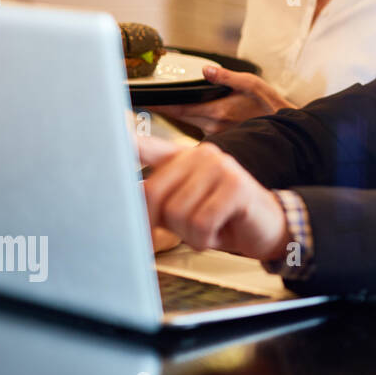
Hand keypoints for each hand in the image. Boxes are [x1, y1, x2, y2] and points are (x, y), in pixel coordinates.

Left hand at [136, 133, 292, 262]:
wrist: (267, 228)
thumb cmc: (223, 219)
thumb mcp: (186, 208)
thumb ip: (158, 201)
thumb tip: (124, 205)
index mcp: (184, 157)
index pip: (146, 145)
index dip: (123, 142)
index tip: (107, 136)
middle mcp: (201, 154)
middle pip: (154, 193)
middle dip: (160, 223)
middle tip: (179, 232)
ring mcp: (221, 167)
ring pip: (178, 212)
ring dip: (190, 234)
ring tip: (207, 229)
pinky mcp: (236, 186)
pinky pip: (201, 223)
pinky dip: (206, 239)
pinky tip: (218, 232)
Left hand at [157, 66, 296, 136]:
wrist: (288, 132)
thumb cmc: (273, 107)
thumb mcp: (253, 85)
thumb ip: (227, 77)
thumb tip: (205, 70)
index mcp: (218, 112)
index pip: (180, 109)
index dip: (160, 105)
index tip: (145, 101)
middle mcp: (214, 127)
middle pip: (181, 118)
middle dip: (167, 110)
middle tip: (151, 101)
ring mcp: (217, 136)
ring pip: (191, 125)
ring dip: (182, 117)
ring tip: (172, 108)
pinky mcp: (222, 141)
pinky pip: (201, 132)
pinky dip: (195, 125)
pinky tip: (197, 119)